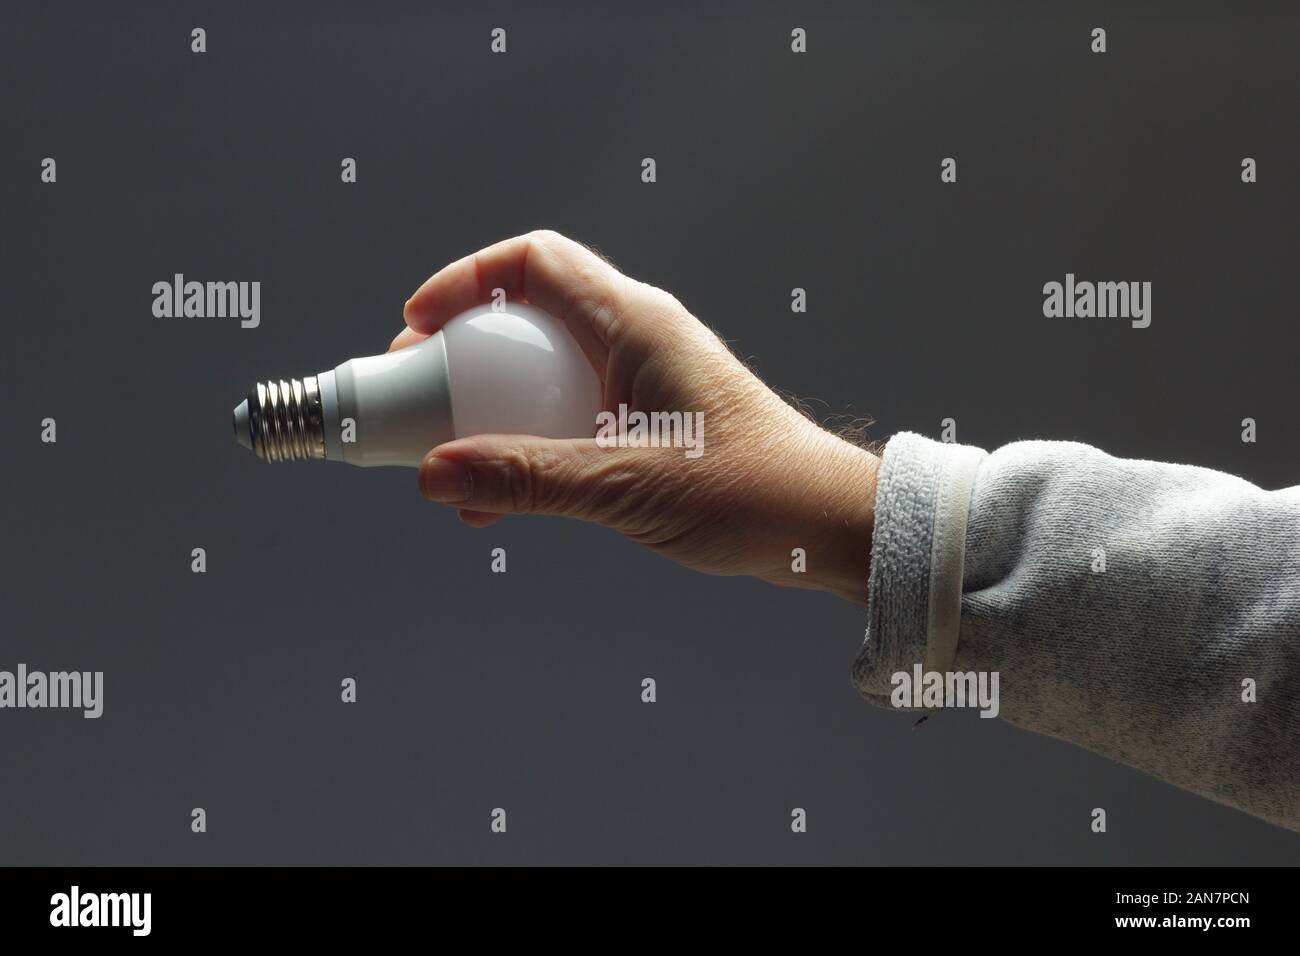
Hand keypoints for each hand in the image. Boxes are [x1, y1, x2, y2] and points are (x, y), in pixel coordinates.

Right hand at [392, 230, 878, 603]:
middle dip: (464, 352)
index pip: (535, 262)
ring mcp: (645, 381)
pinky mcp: (650, 425)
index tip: (417, 325)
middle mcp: (638, 339)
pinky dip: (527, 447)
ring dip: (492, 408)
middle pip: (528, 316)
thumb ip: (527, 479)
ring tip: (447, 454)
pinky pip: (569, 418)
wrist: (825, 527)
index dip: (465, 280)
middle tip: (420, 393)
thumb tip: (435, 472)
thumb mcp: (623, 486)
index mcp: (636, 323)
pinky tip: (497, 501)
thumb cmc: (752, 490)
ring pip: (544, 374)